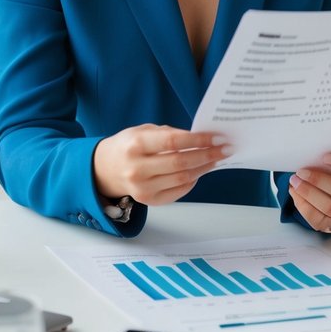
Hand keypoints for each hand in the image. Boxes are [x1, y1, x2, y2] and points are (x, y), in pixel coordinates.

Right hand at [93, 124, 229, 205]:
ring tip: (216, 158)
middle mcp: (138, 168)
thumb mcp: (143, 131)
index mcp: (136, 145)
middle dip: (208, 155)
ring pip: (182, 178)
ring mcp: (142, 188)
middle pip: (181, 163)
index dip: (199, 140)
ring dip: (204, 168)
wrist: (105, 169)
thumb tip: (202, 138)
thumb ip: (170, 134)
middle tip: (225, 149)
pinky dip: (192, 180)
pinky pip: (178, 191)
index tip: (218, 137)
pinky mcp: (149, 200)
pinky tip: (199, 171)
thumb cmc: (129, 145)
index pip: (174, 142)